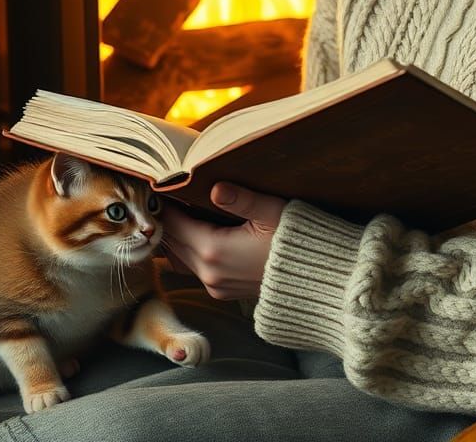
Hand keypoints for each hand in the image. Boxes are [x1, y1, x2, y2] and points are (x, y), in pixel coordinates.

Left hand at [160, 182, 286, 299]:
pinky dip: (188, 249)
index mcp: (215, 250)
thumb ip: (242, 199)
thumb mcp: (273, 212)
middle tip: (163, 194)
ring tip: (176, 211)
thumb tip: (215, 188)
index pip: (174, 224)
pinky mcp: (223, 291)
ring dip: (176, 236)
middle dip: (167, 219)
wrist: (316, 280)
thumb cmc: (296, 241)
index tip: (160, 184)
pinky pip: (193, 268)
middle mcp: (209, 272)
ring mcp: (215, 286)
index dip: (165, 204)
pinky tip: (194, 232)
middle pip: (173, 241)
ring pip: (181, 257)